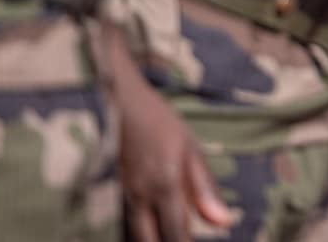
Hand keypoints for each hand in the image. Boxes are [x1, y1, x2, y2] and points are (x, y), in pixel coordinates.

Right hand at [104, 38, 229, 241]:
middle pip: (149, 240)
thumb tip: (224, 223)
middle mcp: (137, 198)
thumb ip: (204, 188)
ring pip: (132, 234)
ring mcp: (117, 196)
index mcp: (163, 187)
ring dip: (149, 236)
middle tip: (180, 236)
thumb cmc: (157, 121)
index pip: (176, 234)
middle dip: (164, 241)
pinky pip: (118, 222)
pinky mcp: (103, 192)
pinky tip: (144, 226)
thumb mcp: (189, 148)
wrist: (113, 100)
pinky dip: (132, 230)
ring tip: (164, 231)